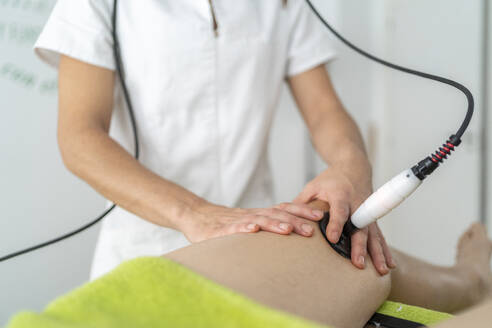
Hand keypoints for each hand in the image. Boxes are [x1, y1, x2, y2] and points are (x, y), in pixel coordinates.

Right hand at [181, 201, 324, 242]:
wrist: (195, 216)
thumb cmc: (224, 224)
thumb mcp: (248, 224)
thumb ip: (265, 228)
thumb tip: (291, 237)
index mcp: (259, 214)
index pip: (284, 209)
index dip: (302, 211)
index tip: (320, 215)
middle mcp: (251, 215)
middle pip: (276, 214)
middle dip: (295, 220)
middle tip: (311, 230)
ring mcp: (236, 221)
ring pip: (258, 220)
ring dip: (274, 224)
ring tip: (288, 230)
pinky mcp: (220, 230)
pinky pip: (233, 228)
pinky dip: (244, 227)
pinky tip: (253, 229)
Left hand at [294, 167, 395, 274]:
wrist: (353, 167)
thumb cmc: (330, 180)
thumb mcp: (313, 186)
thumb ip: (302, 203)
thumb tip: (286, 220)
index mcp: (340, 194)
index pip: (339, 210)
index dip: (336, 224)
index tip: (332, 239)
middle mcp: (357, 203)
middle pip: (360, 226)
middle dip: (360, 246)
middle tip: (358, 264)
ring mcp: (367, 211)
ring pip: (373, 234)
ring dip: (378, 253)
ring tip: (381, 271)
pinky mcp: (373, 218)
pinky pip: (380, 235)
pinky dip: (385, 250)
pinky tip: (390, 264)